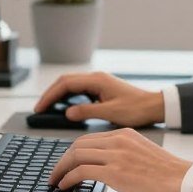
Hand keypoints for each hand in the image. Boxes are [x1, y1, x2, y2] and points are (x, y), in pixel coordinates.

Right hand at [33, 72, 164, 126]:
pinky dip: (68, 97)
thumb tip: (67, 113)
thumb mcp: (111, 113)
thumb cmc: (136, 109)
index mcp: (97, 80)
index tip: (39, 108)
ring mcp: (98, 82)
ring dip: (58, 95)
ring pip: (71, 85)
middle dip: (50, 94)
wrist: (153, 106)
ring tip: (47, 109)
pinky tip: (65, 108)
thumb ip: (88, 112)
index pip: (65, 84)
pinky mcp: (101, 89)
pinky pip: (79, 90)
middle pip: (65, 82)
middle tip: (39, 109)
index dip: (50, 96)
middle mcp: (96, 78)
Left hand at [48, 128, 191, 191]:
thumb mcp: (142, 153)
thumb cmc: (167, 174)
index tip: (65, 164)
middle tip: (55, 173)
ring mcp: (116, 155)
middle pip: (78, 145)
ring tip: (56, 181)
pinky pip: (82, 171)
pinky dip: (68, 178)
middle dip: (62, 160)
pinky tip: (65, 186)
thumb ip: (123, 153)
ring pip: (76, 155)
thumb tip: (105, 167)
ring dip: (61, 169)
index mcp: (125, 134)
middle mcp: (118, 140)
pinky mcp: (115, 172)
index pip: (89, 139)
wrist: (183, 181)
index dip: (72, 152)